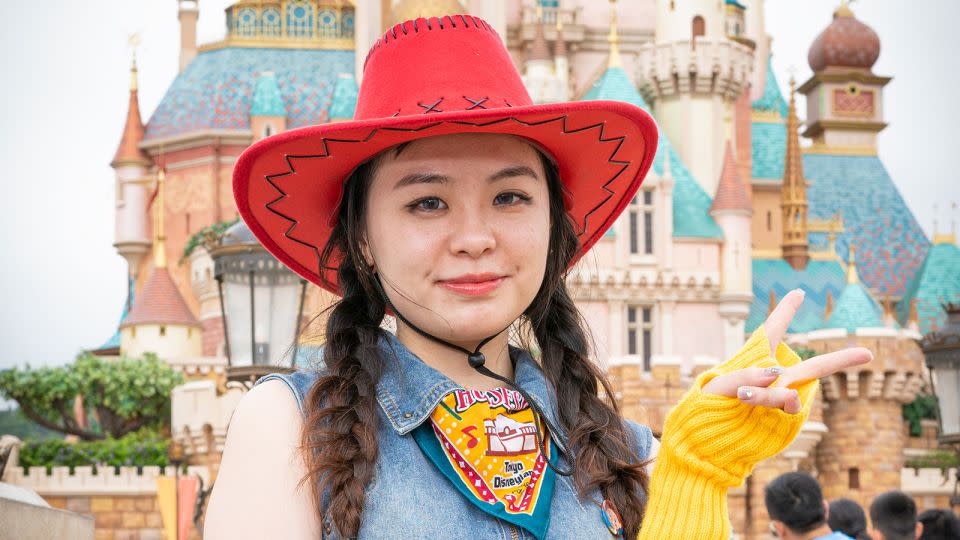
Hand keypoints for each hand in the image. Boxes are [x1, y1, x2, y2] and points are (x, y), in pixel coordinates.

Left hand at [701, 289, 872, 412]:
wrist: (707, 440)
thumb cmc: (709, 406)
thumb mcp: (719, 384)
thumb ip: (746, 375)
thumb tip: (776, 375)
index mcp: (756, 360)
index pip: (773, 330)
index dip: (786, 311)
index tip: (799, 292)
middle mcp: (774, 379)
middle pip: (811, 367)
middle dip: (840, 360)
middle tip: (868, 354)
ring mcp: (780, 399)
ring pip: (792, 388)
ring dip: (770, 390)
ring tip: (743, 394)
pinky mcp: (780, 419)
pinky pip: (789, 407)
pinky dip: (775, 401)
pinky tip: (757, 400)